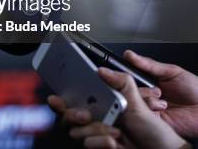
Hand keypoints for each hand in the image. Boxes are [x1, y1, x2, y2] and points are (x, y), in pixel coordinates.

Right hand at [69, 68, 188, 148]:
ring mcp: (99, 135)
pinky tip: (116, 143)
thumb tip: (102, 70)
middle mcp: (99, 119)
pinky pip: (89, 145)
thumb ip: (123, 83)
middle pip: (70, 116)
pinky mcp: (101, 147)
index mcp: (106, 104)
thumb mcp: (141, 101)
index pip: (77, 98)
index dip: (61, 98)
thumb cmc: (156, 130)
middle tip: (85, 114)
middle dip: (74, 114)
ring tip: (115, 132)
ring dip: (96, 131)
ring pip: (78, 132)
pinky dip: (102, 144)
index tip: (55, 98)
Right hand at [124, 50, 197, 137]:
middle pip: (126, 89)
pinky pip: (141, 115)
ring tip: (160, 99)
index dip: (122, 74)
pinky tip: (160, 107)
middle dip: (135, 87)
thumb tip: (130, 55)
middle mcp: (145, 94)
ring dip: (144, 99)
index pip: (127, 76)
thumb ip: (150, 64)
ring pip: (132, 101)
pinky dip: (147, 110)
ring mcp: (147, 107)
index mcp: (147, 81)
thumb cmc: (195, 90)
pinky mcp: (152, 120)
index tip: (118, 72)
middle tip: (152, 88)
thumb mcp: (172, 72)